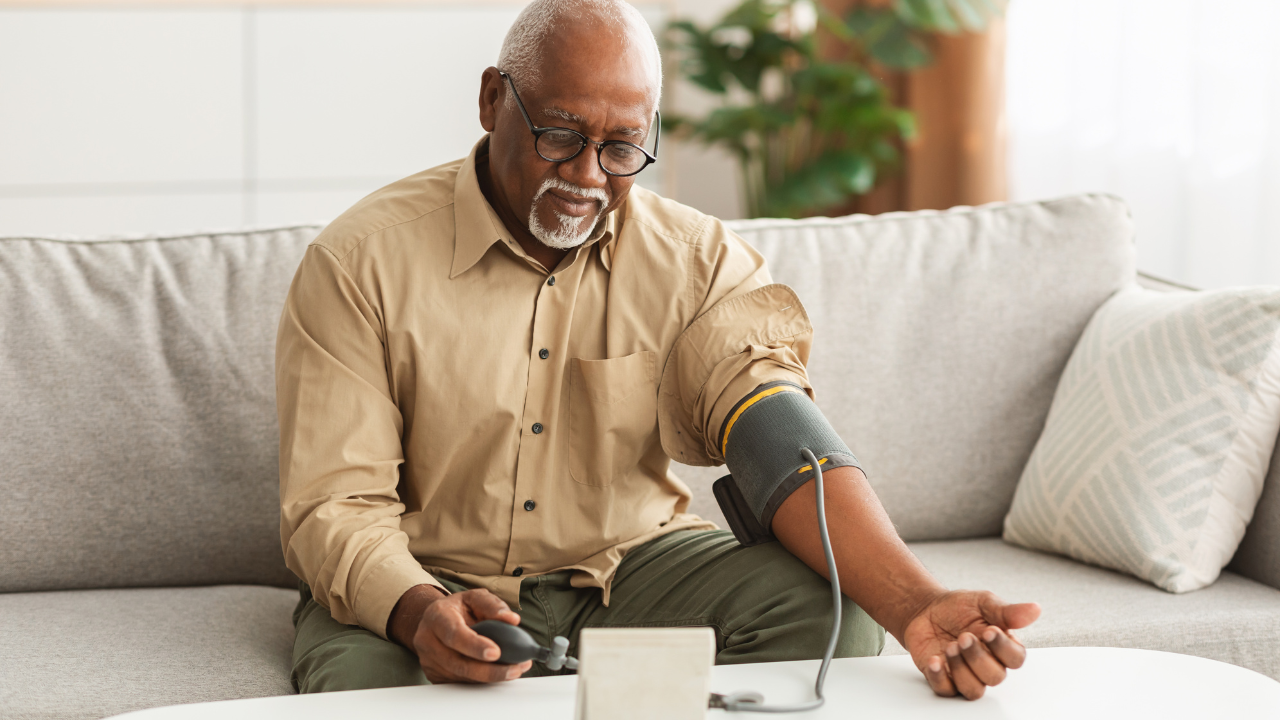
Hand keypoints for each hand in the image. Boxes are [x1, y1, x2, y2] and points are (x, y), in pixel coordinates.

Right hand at [388, 584, 531, 682]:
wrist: (436, 620)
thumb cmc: (458, 608)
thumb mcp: (475, 598)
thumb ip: (493, 606)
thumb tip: (512, 620)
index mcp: (437, 615)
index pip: (454, 634)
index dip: (475, 645)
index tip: (496, 653)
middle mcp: (427, 639)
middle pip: (458, 663)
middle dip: (489, 670)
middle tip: (514, 669)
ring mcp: (428, 660)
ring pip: (461, 676)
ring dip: (489, 677)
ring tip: (514, 670)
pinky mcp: (434, 675)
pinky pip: (459, 683)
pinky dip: (480, 681)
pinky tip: (497, 674)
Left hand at [901, 590, 1040, 699]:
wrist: (925, 609)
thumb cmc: (959, 608)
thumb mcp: (983, 603)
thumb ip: (1007, 611)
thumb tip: (1035, 610)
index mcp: (1002, 647)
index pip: (1015, 659)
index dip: (1003, 648)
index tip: (988, 631)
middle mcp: (987, 664)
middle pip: (995, 677)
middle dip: (978, 658)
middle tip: (963, 637)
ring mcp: (966, 674)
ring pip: (973, 690)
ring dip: (961, 669)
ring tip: (950, 647)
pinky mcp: (944, 679)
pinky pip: (946, 690)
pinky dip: (940, 677)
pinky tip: (935, 660)